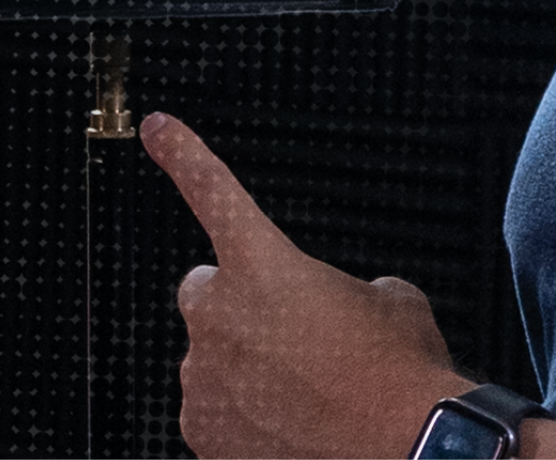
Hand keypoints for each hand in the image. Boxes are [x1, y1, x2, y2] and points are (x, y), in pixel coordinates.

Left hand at [141, 111, 471, 458]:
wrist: (401, 447)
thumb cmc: (396, 370)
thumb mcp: (390, 298)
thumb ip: (347, 286)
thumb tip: (345, 306)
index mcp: (264, 265)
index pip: (213, 192)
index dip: (182, 154)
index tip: (155, 128)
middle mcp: (221, 318)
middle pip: (204, 291)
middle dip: (235, 302)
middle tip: (286, 329)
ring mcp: (205, 383)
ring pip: (212, 358)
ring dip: (245, 364)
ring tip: (307, 388)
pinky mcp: (202, 438)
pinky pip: (215, 412)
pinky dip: (245, 416)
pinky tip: (293, 424)